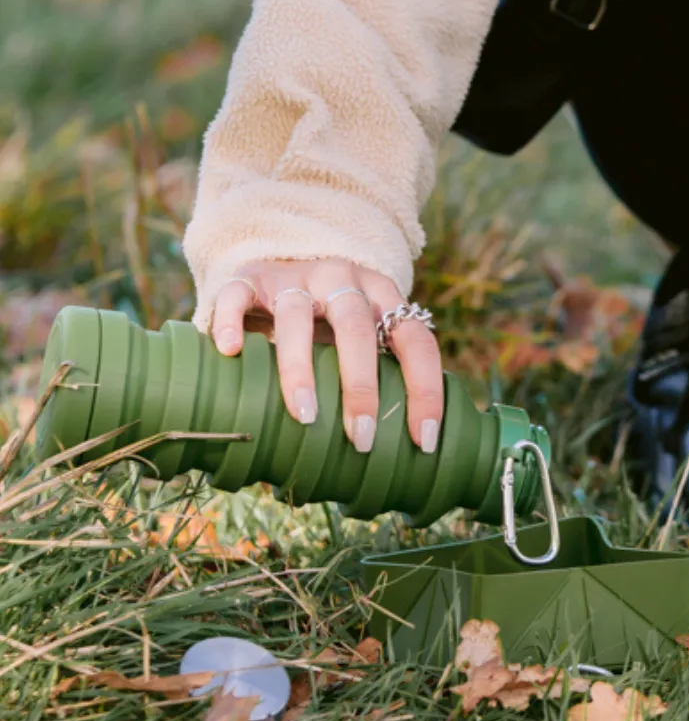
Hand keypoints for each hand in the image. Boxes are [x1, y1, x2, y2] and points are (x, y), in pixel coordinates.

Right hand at [210, 258, 442, 454]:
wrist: (283, 259)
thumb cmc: (332, 321)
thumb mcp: (365, 335)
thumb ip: (380, 375)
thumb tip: (395, 460)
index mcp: (382, 296)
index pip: (416, 341)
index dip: (426, 390)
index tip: (423, 441)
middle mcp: (342, 280)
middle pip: (356, 328)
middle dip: (362, 387)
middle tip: (361, 438)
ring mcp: (295, 277)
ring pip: (297, 315)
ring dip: (301, 368)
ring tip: (305, 416)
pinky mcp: (250, 278)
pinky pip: (237, 294)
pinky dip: (231, 320)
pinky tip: (230, 350)